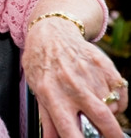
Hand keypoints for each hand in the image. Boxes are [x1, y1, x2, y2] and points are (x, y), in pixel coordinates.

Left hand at [23, 19, 126, 137]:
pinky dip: (118, 101)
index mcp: (51, 94)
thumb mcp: (36, 88)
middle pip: (101, 118)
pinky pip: (121, 93)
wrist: (51, 31)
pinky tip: (106, 97)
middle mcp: (73, 86)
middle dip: (112, 134)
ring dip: (110, 115)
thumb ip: (47, 118)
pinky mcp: (105, 66)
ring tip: (97, 108)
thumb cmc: (41, 61)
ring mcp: (91, 75)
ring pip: (112, 106)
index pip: (67, 127)